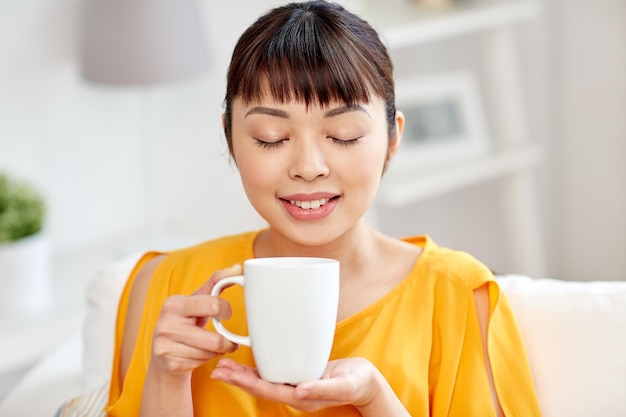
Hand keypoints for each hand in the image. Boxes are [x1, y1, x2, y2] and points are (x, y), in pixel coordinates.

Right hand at [149, 264, 242, 377]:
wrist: (163, 353)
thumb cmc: (184, 321)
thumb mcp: (197, 300)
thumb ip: (216, 283)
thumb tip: (237, 268)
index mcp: (173, 304)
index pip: (213, 305)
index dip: (226, 311)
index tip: (226, 314)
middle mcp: (166, 325)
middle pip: (215, 339)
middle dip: (228, 340)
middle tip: (230, 339)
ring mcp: (166, 346)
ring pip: (211, 352)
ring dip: (219, 351)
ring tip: (216, 346)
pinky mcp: (171, 364)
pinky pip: (203, 363)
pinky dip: (208, 359)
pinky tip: (202, 354)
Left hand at [210, 357, 382, 412]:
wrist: (366, 382)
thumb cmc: (357, 383)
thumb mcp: (344, 385)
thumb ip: (322, 388)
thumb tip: (300, 390)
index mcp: (302, 396)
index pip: (267, 390)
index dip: (246, 383)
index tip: (227, 374)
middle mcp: (295, 391)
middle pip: (260, 385)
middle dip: (237, 378)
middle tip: (217, 368)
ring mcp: (296, 383)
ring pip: (264, 379)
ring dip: (243, 373)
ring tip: (224, 365)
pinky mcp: (299, 373)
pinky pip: (274, 372)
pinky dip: (259, 367)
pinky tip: (249, 360)